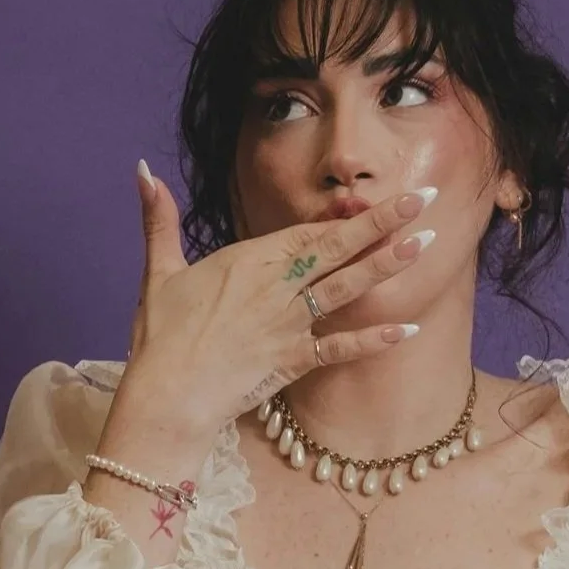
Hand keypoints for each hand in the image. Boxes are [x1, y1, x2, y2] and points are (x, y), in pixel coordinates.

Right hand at [105, 167, 439, 461]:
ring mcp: (288, 324)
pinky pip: (341, 348)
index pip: (307, 231)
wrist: (165, 398)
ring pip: (346, 288)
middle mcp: (276, 287)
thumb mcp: (158, 271)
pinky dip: (374, 339)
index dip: (345, 216)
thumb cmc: (160, 338)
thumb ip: (158, 219)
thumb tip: (143, 171)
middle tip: (423, 198)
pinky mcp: (293, 361)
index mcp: (248, 261)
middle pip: (336, 248)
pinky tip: (408, 328)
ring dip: (386, 265)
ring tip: (424, 243)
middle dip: (382, 222)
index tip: (378, 198)